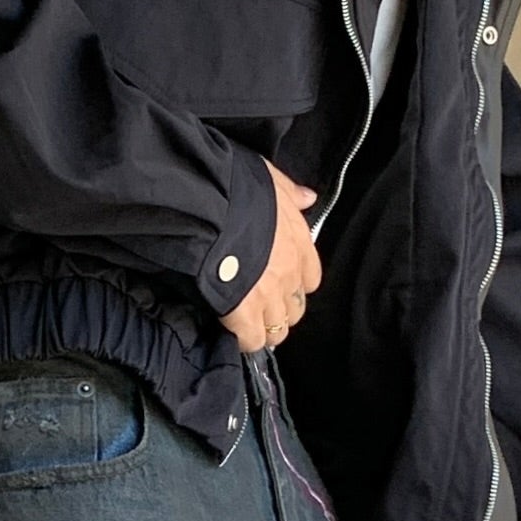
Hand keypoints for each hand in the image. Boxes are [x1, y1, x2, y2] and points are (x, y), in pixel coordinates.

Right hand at [221, 164, 321, 353]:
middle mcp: (289, 275)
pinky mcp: (244, 315)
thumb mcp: (270, 179)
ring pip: (277, 330)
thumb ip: (290, 193)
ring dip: (263, 329)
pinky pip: (251, 341)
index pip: (310, 279)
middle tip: (258, 305)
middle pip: (295, 310)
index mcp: (299, 244)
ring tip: (245, 323)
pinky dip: (243, 340)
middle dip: (280, 310)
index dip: (295, 284)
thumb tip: (307, 197)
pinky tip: (232, 332)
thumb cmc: (236, 189)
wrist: (209, 208)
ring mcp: (268, 297)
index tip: (279, 282)